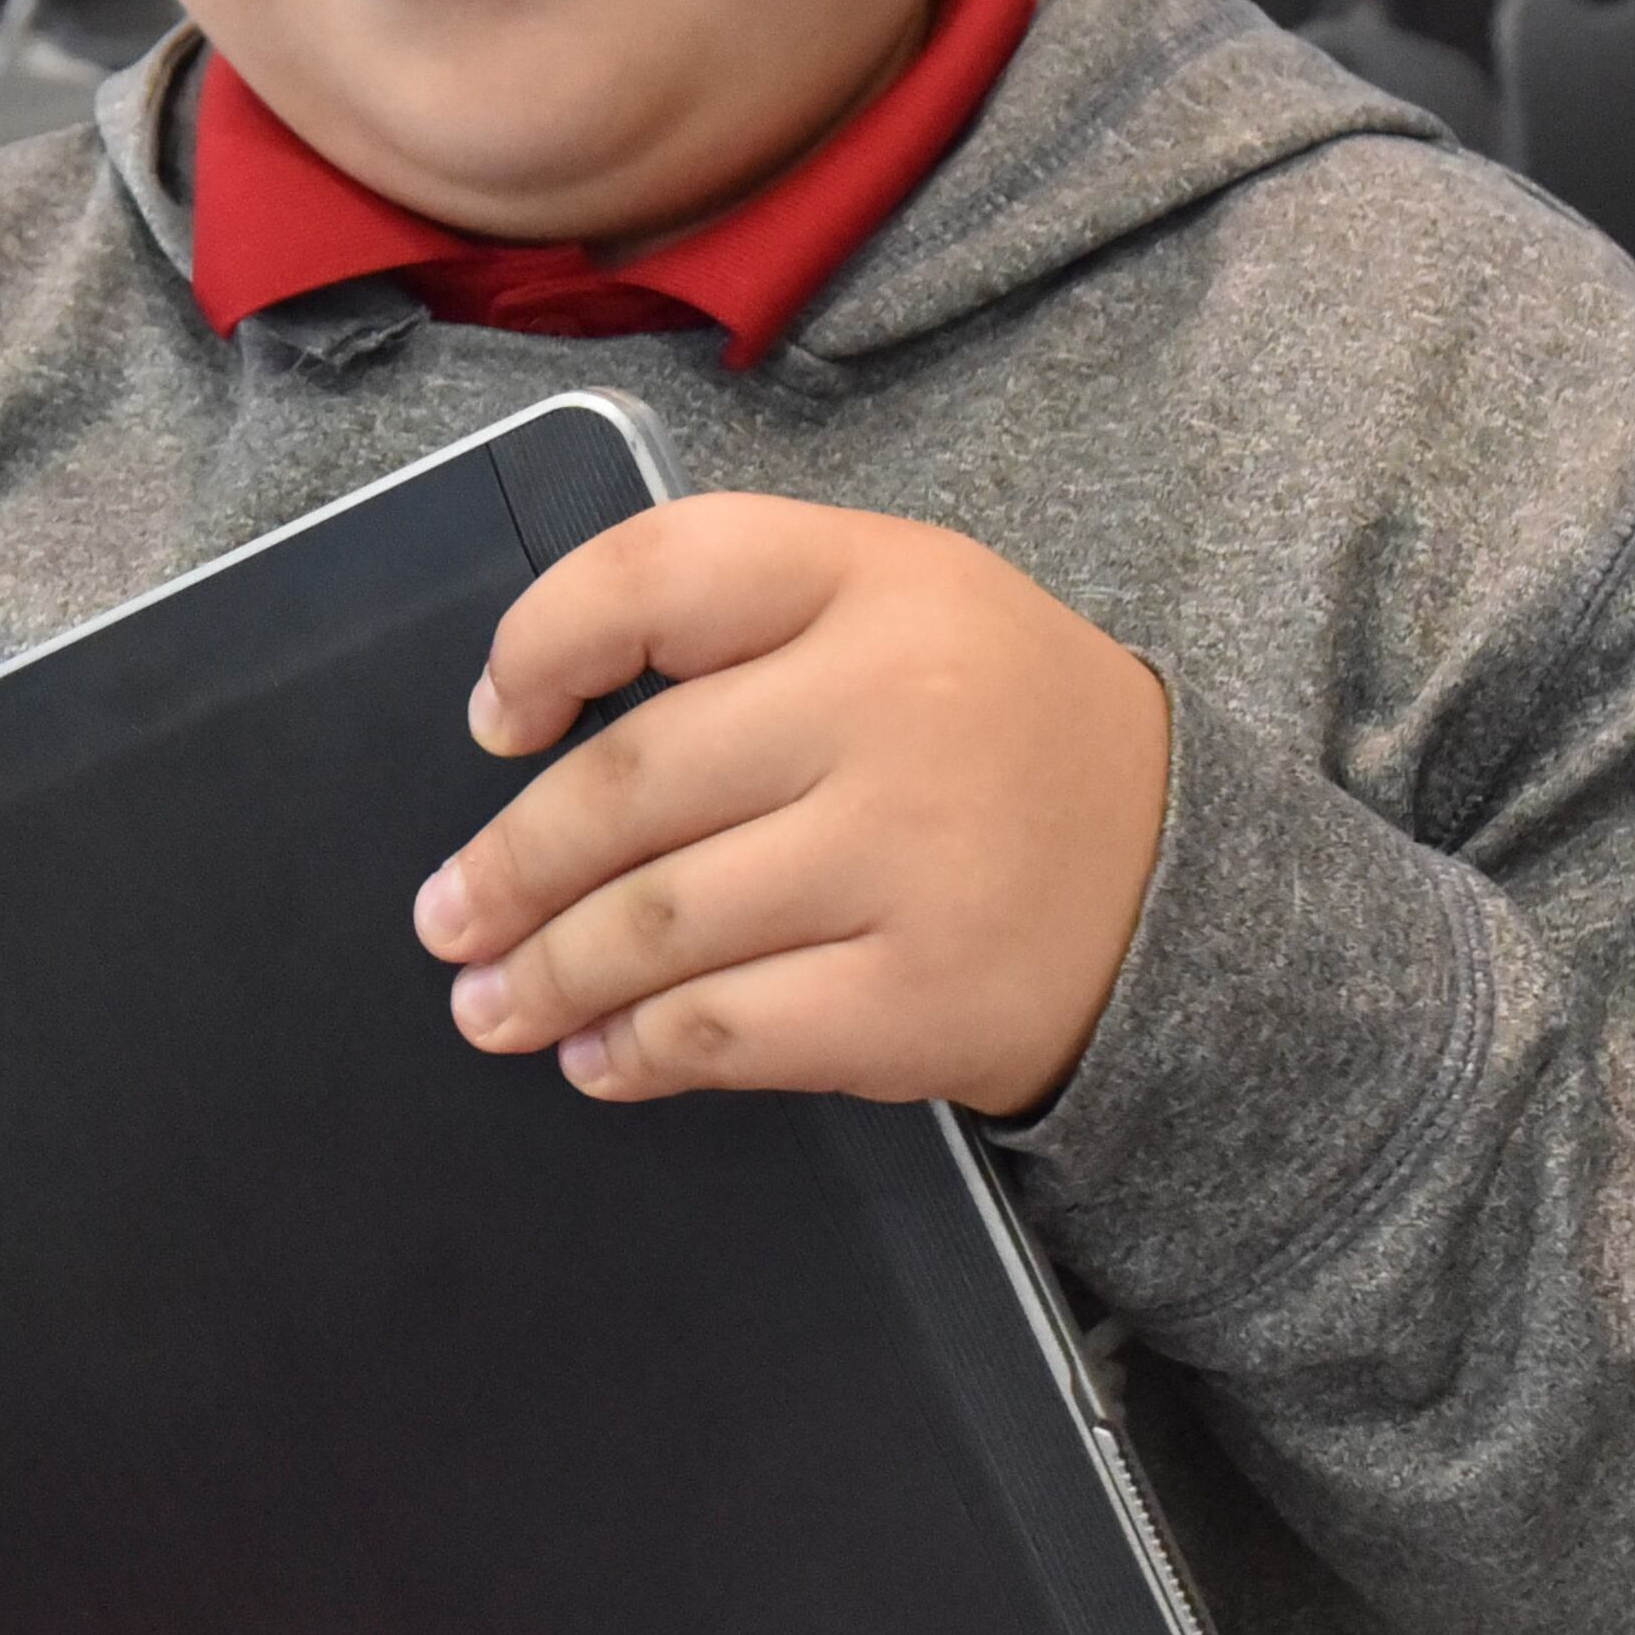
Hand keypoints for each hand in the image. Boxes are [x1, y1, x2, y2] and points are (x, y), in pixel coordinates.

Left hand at [411, 496, 1169, 1117]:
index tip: (495, 723)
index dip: (541, 642)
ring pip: (655, 924)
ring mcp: (910, 858)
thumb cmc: (995, 736)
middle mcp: (893, 705)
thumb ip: (737, 625)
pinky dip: (633, 1054)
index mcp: (875, 578)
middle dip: (508, 868)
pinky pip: (723, 1031)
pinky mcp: (919, 998)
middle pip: (628, 785)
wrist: (1186, 883)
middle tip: (447, 918)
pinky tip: (597, 1060)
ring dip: (545, 975)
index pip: (656, 575)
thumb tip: (531, 730)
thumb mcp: (901, 609)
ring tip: (489, 1005)